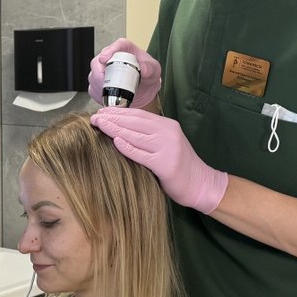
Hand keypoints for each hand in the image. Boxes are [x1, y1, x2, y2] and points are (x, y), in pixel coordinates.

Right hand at [87, 38, 161, 107]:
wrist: (143, 90)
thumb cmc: (147, 75)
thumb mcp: (154, 70)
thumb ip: (150, 68)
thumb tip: (144, 70)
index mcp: (125, 50)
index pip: (117, 46)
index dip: (109, 51)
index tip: (104, 58)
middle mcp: (110, 58)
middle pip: (98, 62)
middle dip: (99, 73)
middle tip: (106, 83)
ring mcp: (102, 71)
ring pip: (93, 76)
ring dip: (99, 86)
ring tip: (112, 93)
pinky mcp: (97, 83)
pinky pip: (93, 89)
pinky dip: (99, 95)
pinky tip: (109, 98)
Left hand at [91, 108, 228, 213]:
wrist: (201, 184)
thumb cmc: (180, 165)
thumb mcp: (167, 143)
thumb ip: (149, 135)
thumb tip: (122, 129)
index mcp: (168, 125)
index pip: (139, 115)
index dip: (119, 112)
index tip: (102, 112)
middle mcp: (168, 133)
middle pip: (135, 122)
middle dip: (112, 118)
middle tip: (95, 118)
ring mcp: (167, 148)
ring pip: (135, 135)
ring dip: (114, 129)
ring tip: (99, 125)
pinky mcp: (165, 164)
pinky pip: (141, 154)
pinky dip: (128, 147)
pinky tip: (115, 142)